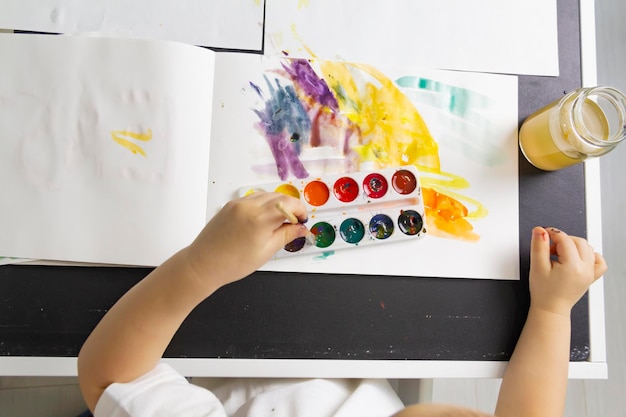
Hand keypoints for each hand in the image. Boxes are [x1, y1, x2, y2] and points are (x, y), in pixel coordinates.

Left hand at [184, 192, 308, 288]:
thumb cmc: (232, 263)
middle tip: (293, 223)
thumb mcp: (266, 252)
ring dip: (277, 205)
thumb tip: (301, 228)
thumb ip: (286, 235)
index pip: (289, 204)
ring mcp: (238, 204)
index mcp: (260, 219)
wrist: (204, 264)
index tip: (302, 220)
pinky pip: (253, 198)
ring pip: (266, 195)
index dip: (300, 210)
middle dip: (290, 207)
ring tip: (277, 223)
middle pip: (279, 197)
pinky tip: (262, 219)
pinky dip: (262, 205)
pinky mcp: (230, 205)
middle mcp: (249, 206)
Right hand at [528, 226, 606, 315]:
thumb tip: (540, 231)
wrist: (550, 308)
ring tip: (559, 254)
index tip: (543, 233)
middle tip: (549, 248)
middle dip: (562, 240)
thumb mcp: (537, 266)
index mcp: (572, 266)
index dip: (552, 233)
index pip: (565, 239)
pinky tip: (578, 257)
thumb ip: (538, 246)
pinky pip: (598, 261)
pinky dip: (590, 255)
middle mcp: (585, 269)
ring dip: (573, 245)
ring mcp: (590, 273)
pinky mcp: (591, 276)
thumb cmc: (544, 292)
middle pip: (578, 241)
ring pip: (588, 248)